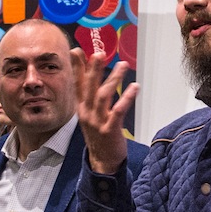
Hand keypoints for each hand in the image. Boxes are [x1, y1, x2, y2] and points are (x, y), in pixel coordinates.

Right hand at [72, 48, 138, 173]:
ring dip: (113, 79)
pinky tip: (135, 87)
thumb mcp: (90, 115)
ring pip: (103, 95)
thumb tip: (94, 79)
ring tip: (123, 65)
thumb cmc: (99, 135)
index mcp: (82, 108)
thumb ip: (91, 97)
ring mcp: (97, 121)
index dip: (76, 67)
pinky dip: (126, 98)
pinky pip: (118, 111)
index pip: (77, 84)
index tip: (76, 50)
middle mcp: (87, 112)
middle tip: (99, 53)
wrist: (102, 161)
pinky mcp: (109, 129)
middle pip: (88, 86)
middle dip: (93, 69)